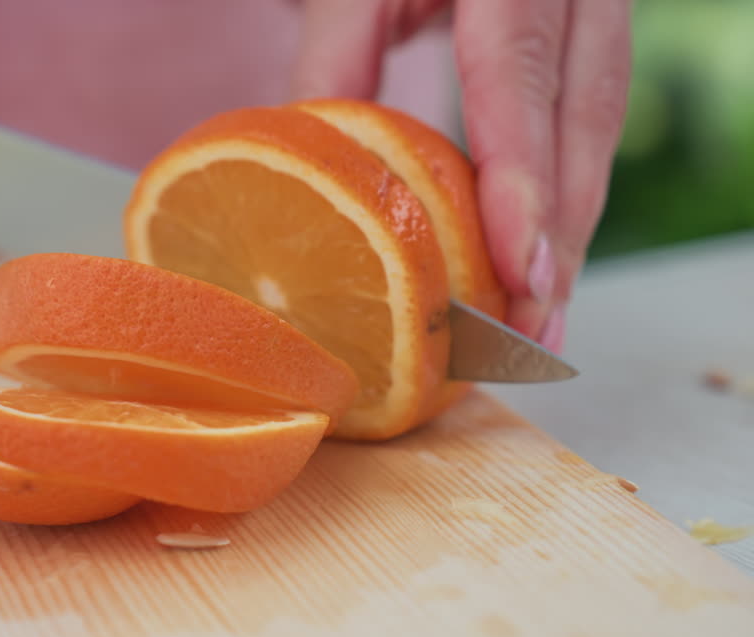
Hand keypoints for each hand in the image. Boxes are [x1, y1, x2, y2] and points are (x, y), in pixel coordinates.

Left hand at [293, 0, 632, 351]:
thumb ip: (336, 56)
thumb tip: (308, 167)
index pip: (519, 74)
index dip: (523, 177)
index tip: (521, 266)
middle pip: (581, 118)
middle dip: (560, 234)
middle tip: (532, 333)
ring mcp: (593, 6)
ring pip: (599, 128)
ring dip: (572, 232)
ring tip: (541, 324)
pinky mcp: (589, 37)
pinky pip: (588, 122)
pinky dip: (564, 198)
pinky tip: (543, 263)